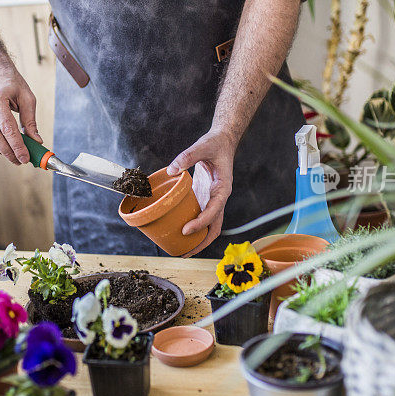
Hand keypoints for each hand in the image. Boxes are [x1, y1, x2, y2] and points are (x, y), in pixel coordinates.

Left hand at [166, 129, 236, 256]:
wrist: (222, 141)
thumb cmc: (215, 144)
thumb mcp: (202, 146)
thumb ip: (188, 156)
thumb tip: (171, 170)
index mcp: (223, 189)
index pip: (213, 212)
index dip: (200, 223)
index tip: (185, 231)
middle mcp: (219, 198)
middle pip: (214, 227)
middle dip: (201, 243)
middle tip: (184, 253)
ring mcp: (212, 200)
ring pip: (209, 226)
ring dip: (198, 239)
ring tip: (181, 251)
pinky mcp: (205, 197)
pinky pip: (201, 216)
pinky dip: (193, 226)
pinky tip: (180, 232)